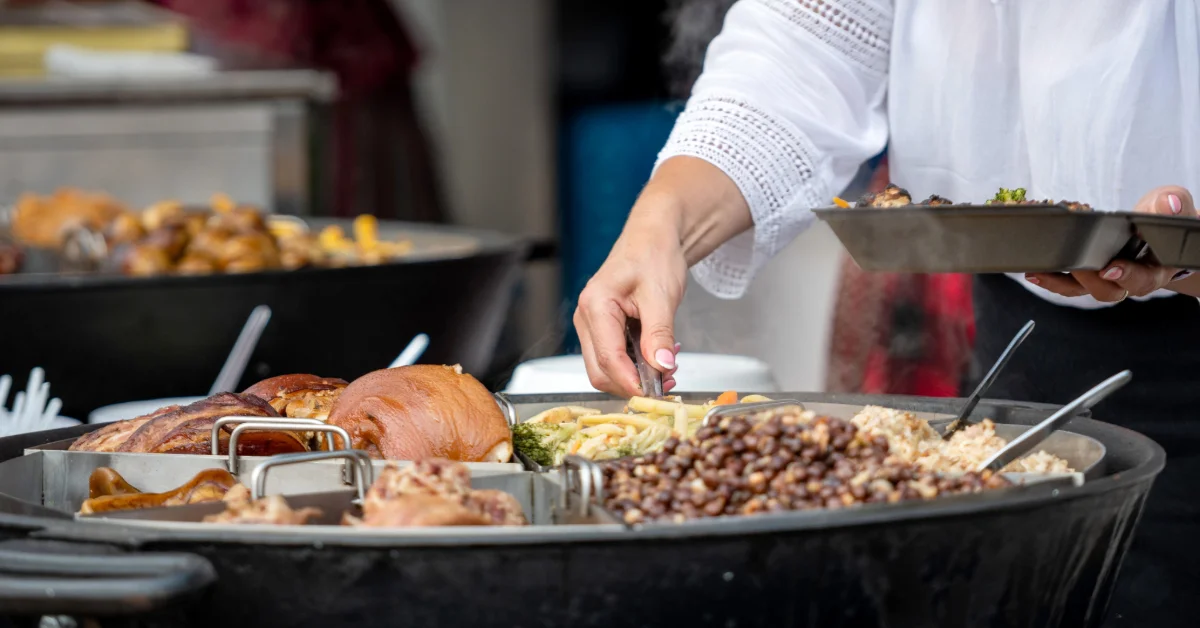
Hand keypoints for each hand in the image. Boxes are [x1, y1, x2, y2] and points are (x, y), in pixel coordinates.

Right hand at [574, 207, 686, 396]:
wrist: (653, 238)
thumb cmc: (654, 255)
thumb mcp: (662, 295)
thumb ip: (659, 333)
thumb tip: (661, 367)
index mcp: (595, 305)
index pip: (608, 358)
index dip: (631, 381)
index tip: (656, 394)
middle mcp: (586, 317)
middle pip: (600, 370)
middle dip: (632, 383)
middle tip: (667, 382)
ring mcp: (591, 324)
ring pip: (605, 368)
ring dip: (635, 376)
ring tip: (667, 366)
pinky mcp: (601, 329)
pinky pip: (612, 357)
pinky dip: (634, 366)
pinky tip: (657, 357)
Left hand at [1025, 186, 1195, 300]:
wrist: (1159, 231)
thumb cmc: (1163, 219)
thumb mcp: (1175, 206)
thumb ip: (1173, 204)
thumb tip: (1168, 204)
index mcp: (1155, 268)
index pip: (1142, 278)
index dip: (1126, 275)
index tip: (1110, 269)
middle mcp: (1129, 280)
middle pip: (1109, 291)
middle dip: (1090, 279)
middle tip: (1076, 266)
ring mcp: (1105, 279)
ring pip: (1084, 290)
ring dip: (1061, 283)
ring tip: (1041, 272)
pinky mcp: (1087, 274)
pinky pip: (1069, 284)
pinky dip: (1052, 278)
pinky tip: (1035, 271)